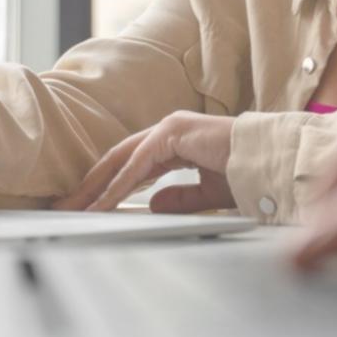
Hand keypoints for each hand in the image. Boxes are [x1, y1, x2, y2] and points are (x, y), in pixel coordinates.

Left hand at [54, 111, 235, 213]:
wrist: (270, 162)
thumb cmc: (246, 174)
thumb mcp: (207, 193)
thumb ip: (181, 197)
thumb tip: (153, 205)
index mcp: (177, 140)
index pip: (131, 163)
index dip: (107, 185)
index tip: (88, 206)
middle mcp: (169, 130)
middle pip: (118, 159)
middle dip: (91, 185)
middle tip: (66, 207)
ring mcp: (169, 128)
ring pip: (122, 160)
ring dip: (96, 187)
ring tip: (74, 208)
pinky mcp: (172, 134)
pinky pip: (137, 165)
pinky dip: (118, 187)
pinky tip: (102, 204)